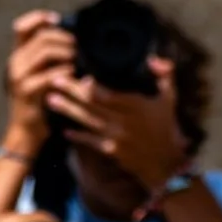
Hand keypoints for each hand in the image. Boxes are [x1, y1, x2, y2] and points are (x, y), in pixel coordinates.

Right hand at [1, 11, 75, 156]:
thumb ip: (52, 58)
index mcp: (19, 55)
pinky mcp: (26, 91)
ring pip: (43, 51)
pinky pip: (48, 75)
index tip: (57, 18)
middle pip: (40, 36)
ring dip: (65, 51)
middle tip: (78, 44)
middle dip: (63, 37)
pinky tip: (75, 74)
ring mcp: (19, 76)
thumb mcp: (43, 75)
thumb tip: (74, 39)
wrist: (27, 131)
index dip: (39, 17)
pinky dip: (64, 72)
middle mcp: (16, 62)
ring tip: (78, 57)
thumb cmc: (40, 102)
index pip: (22, 27)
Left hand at [47, 53, 189, 201]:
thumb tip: (153, 58)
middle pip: (93, 104)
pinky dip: (77, 135)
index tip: (77, 74)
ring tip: (51, 100)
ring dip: (68, 110)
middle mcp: (123, 121)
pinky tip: (64, 130)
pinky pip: (90, 141)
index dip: (92, 86)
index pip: (109, 94)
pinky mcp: (110, 150)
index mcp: (136, 106)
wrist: (165, 163)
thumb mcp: (169, 98)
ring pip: (88, 120)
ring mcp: (115, 137)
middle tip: (54, 80)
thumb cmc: (165, 127)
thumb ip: (165, 74)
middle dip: (72, 92)